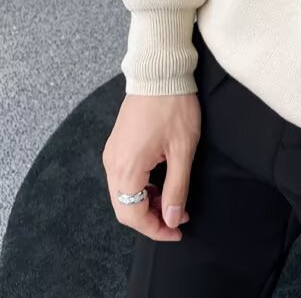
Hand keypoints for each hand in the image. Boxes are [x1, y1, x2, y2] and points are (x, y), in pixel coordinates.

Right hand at [102, 94, 199, 241]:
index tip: (178, 231)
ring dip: (147, 202)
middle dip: (152, 218)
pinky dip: (141, 187)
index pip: (133, 215)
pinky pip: (124, 177)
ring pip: (124, 193)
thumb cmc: (174, 107)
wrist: (160, 73)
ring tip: (175, 200)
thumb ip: (177, 188)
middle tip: (179, 216)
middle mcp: (112, 164)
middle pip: (125, 207)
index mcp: (126, 169)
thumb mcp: (183, 149)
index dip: (155, 229)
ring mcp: (112, 153)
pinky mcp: (117, 144)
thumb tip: (172, 219)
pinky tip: (162, 181)